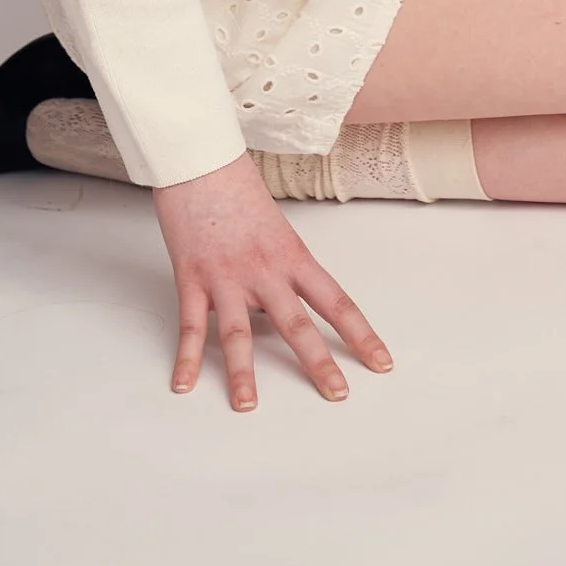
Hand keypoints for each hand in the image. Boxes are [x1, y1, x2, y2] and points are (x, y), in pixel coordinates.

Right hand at [151, 150, 393, 409]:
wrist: (199, 158)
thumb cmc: (236, 186)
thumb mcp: (273, 225)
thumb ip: (280, 266)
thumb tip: (280, 301)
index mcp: (292, 256)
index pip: (336, 302)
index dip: (361, 335)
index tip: (381, 363)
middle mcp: (265, 271)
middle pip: (297, 325)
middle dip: (319, 364)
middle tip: (338, 395)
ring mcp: (227, 277)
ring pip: (239, 335)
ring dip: (244, 375)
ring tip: (248, 407)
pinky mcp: (192, 278)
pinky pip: (190, 327)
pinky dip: (186, 359)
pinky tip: (184, 385)